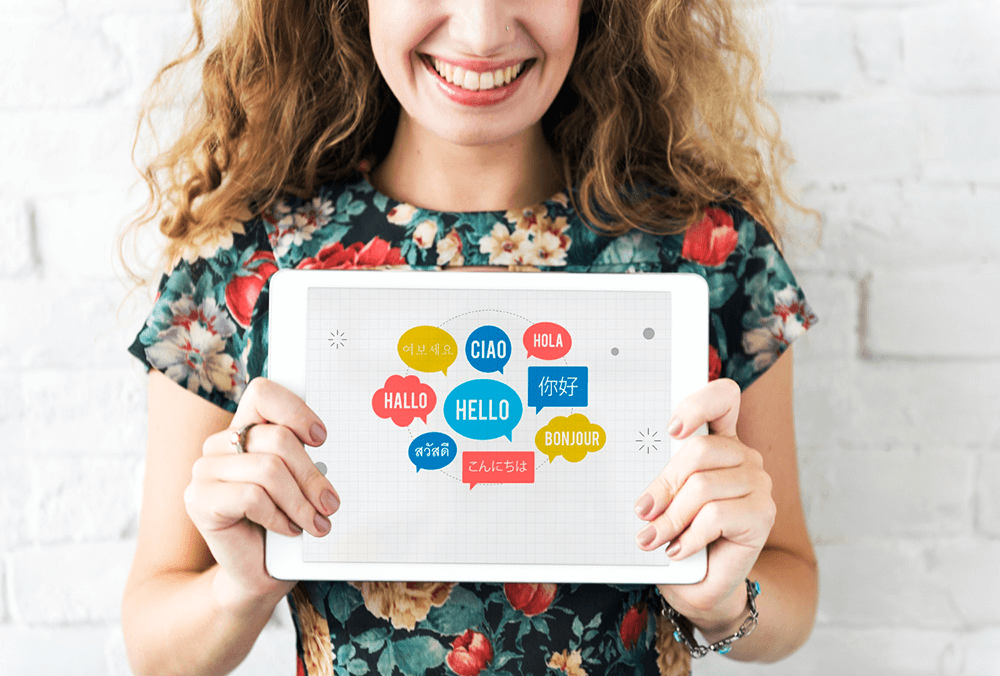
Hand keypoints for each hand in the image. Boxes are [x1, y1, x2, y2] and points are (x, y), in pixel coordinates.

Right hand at [183, 377, 339, 606]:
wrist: (257, 573)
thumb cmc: (282, 523)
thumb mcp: (298, 484)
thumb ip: (302, 457)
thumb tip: (325, 442)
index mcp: (244, 429)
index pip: (263, 392)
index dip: (295, 410)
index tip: (320, 438)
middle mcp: (219, 444)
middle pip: (277, 439)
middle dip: (311, 475)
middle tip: (330, 503)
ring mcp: (204, 470)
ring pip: (269, 470)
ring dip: (300, 502)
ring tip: (315, 522)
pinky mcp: (198, 500)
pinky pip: (251, 497)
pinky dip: (279, 517)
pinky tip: (288, 530)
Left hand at [633, 378, 775, 633]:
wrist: (702, 584)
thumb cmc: (680, 535)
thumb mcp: (665, 501)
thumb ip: (661, 479)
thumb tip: (642, 484)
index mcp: (720, 441)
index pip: (723, 398)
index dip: (698, 405)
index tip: (671, 428)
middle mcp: (743, 457)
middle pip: (700, 449)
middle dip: (664, 483)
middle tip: (643, 510)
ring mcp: (757, 484)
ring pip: (703, 486)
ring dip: (671, 518)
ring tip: (654, 537)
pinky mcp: (762, 514)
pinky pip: (715, 515)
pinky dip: (689, 536)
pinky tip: (679, 549)